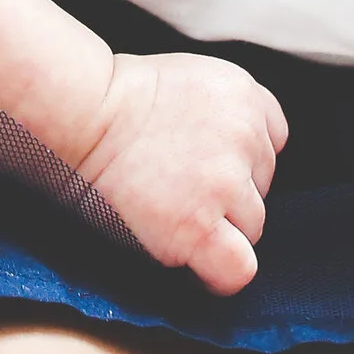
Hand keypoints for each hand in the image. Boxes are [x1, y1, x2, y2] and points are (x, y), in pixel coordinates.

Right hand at [76, 50, 287, 294]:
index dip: (240, 158)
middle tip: (177, 187)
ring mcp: (224, 183)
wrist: (79, 114)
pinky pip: (238, 269)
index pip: (273, 141)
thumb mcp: (191, 79)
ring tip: (171, 215)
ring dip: (220, 228)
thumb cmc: (116, 98)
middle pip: (262, 186)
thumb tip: (235, 156)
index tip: (205, 163)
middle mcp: (244, 136)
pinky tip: (196, 266)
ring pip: (253, 227)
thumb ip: (227, 111)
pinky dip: (221, 274)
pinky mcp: (199, 225)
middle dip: (228, 192)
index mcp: (244, 95)